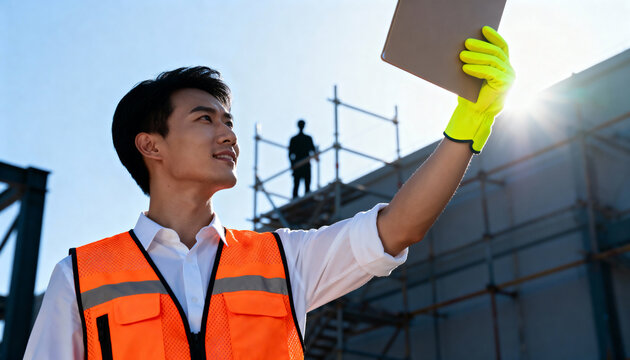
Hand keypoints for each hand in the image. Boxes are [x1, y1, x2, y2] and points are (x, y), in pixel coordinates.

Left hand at [443, 26, 514, 153]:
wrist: (475, 114)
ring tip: (461, 55)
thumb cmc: (472, 95)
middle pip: (496, 52)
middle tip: (466, 42)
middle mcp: (509, 70)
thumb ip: (476, 62)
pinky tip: (465, 68)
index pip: (501, 47)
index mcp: (504, 66)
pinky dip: (476, 69)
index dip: (493, 36)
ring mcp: (509, 77)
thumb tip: (465, 46)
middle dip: (481, 46)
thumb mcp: (474, 75)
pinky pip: (490, 72)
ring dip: (476, 57)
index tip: (483, 28)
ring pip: (492, 61)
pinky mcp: (504, 84)